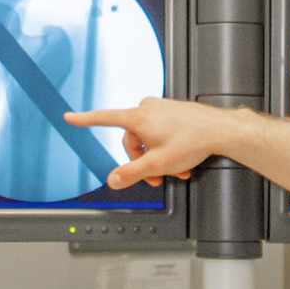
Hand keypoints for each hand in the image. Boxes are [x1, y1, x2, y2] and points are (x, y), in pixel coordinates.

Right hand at [64, 97, 245, 191]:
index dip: (84, 120)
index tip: (70, 117)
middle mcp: (148, 108)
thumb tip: (113, 180)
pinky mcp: (173, 111)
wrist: (220, 130)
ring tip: (174, 170)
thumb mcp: (157, 164)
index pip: (104, 118)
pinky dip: (168, 148)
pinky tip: (180, 160)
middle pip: (132, 139)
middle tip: (156, 176)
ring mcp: (161, 109)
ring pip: (149, 138)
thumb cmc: (192, 140)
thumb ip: (132, 173)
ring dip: (158, 157)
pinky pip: (162, 132)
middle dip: (142, 160)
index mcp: (138, 117)